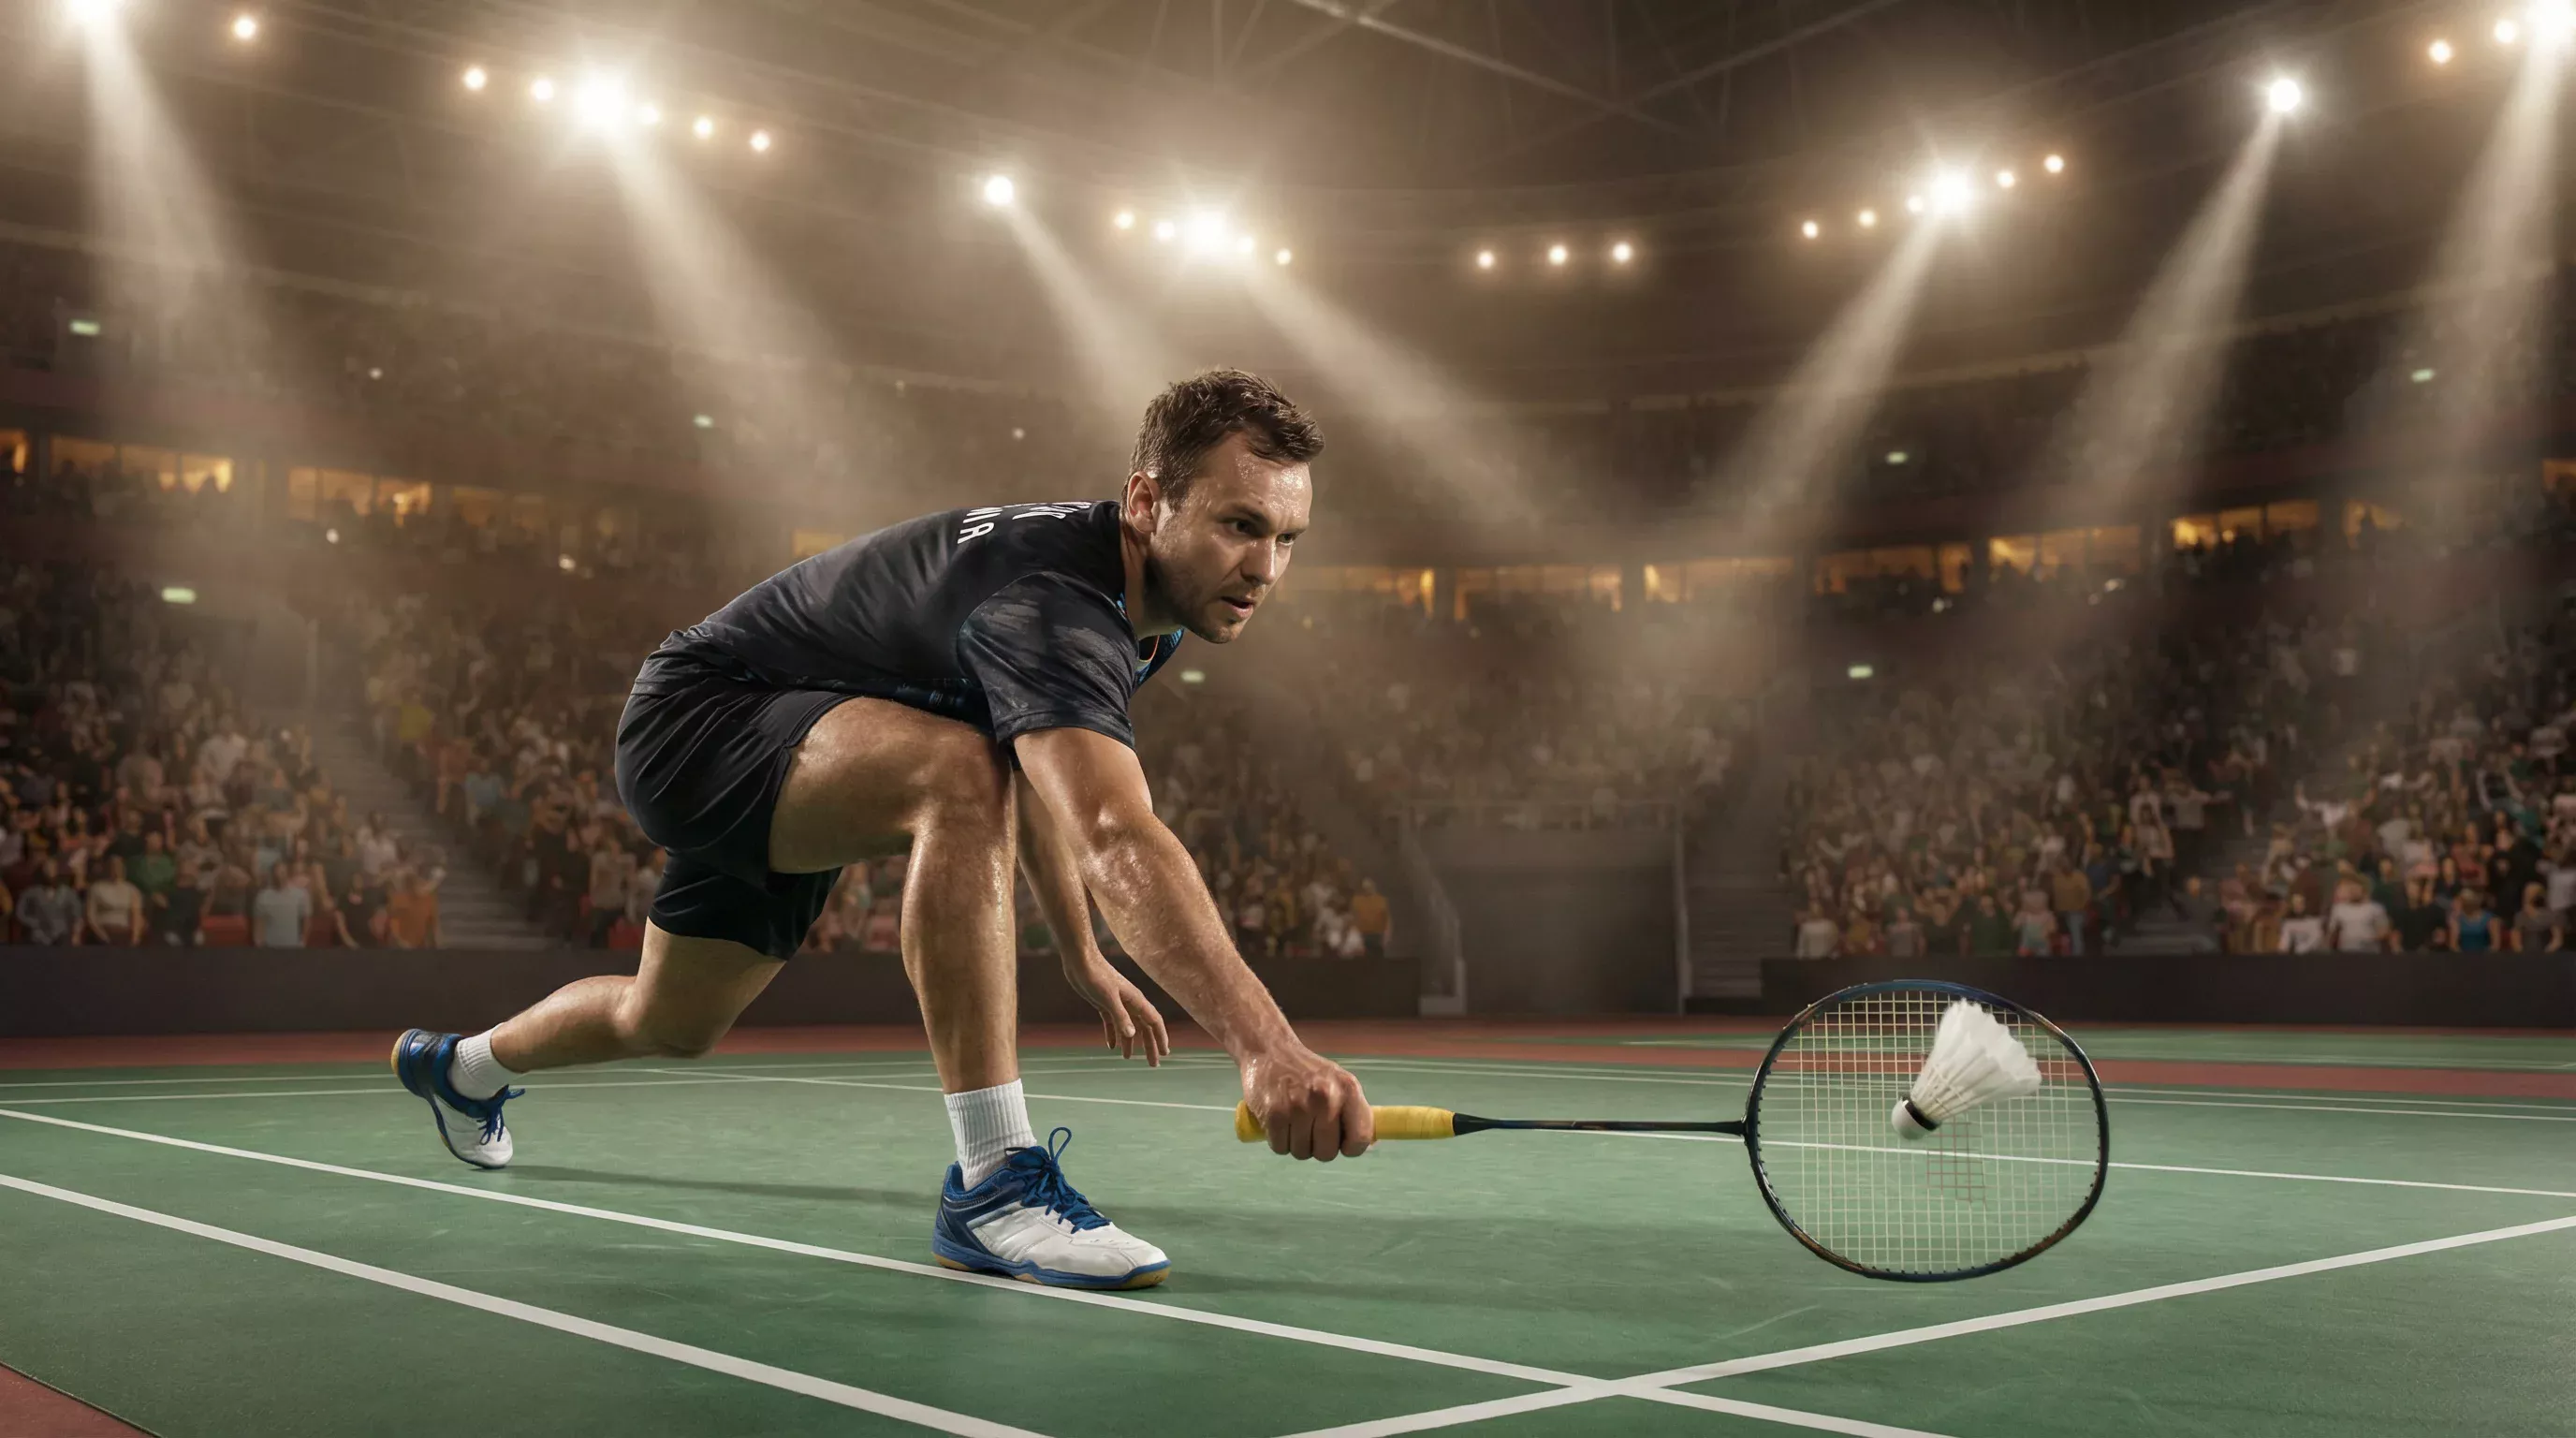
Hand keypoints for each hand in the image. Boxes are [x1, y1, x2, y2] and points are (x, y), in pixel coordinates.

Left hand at [1062, 956, 1169, 1064]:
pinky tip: (1111, 1046)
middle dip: (1149, 1046)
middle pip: (1144, 1028)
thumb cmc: (1096, 975)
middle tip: (1153, 1064)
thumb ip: (1120, 1016)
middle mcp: (1130, 1003)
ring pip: (1128, 1027)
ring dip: (1130, 1043)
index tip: (1165, 1053)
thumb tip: (1132, 1035)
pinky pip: (1112, 1023)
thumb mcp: (1108, 998)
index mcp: (1136, 1000)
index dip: (1161, 1038)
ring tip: (1128, 1059)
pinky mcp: (1104, 1004)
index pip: (1154, 1022)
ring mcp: (1117, 1003)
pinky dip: (1113, 1035)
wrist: (1080, 960)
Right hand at [1240, 1043, 1372, 1160]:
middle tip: (1310, 1127)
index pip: (1360, 1137)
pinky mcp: (1274, 1114)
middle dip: (1318, 1146)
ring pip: (1302, 1153)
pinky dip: (1278, 1141)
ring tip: (1292, 1120)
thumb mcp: (1338, 1082)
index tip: (1341, 1143)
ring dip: (1296, 1143)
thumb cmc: (1308, 1072)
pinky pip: (1280, 1148)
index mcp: (1348, 1089)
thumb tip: (1370, 1144)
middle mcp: (1326, 1098)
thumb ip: (1353, 1111)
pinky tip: (1278, 1121)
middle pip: (1327, 1153)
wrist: (1270, 1051)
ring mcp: (1299, 1107)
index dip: (1351, 1147)